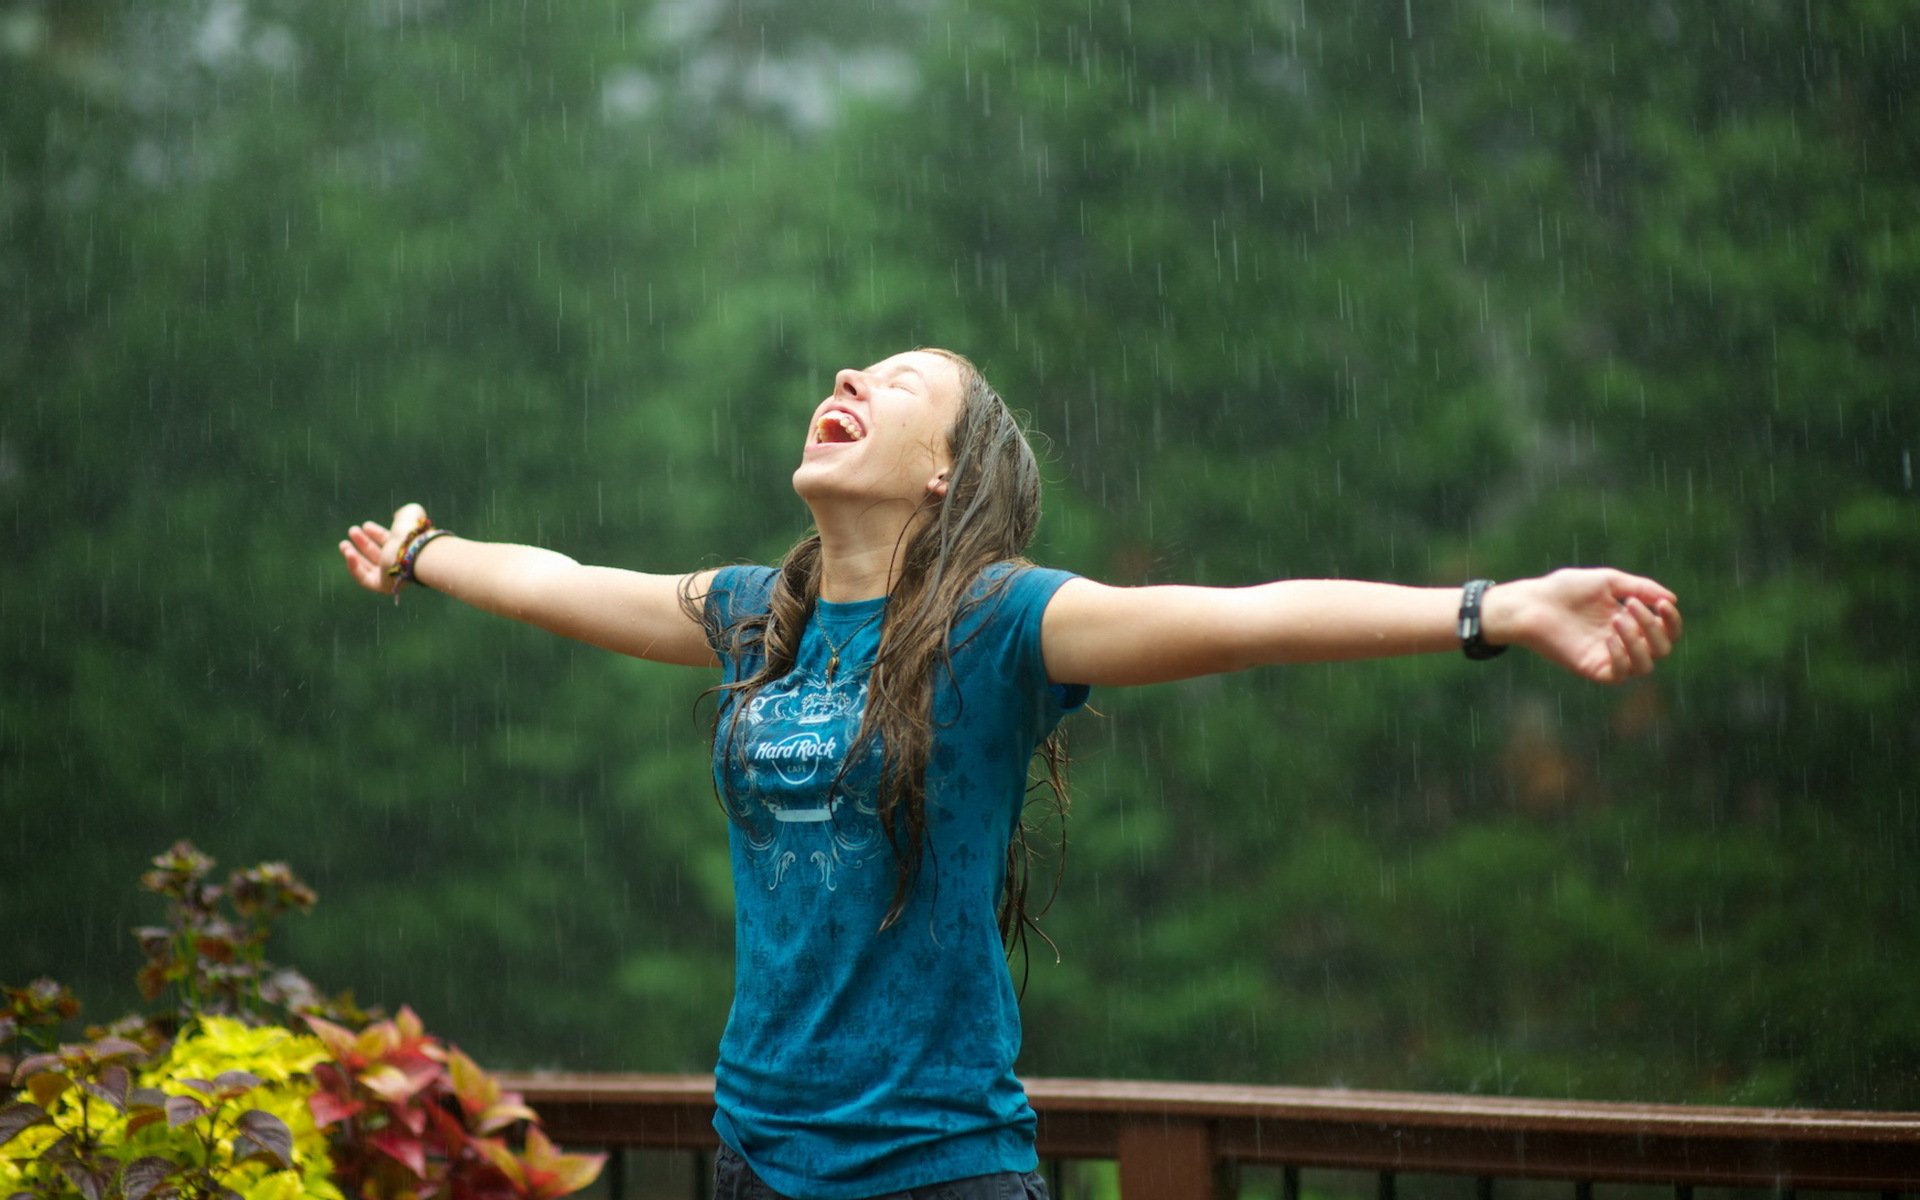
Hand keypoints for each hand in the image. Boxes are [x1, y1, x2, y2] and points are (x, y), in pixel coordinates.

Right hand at [338, 503, 429, 595]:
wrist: (416, 552)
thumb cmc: (414, 533)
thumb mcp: (411, 514)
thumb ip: (405, 513)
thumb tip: (398, 516)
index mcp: (406, 547)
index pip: (389, 541)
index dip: (376, 533)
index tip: (365, 525)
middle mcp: (398, 562)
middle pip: (376, 554)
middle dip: (362, 543)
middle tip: (351, 531)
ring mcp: (391, 576)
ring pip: (368, 567)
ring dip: (353, 555)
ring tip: (343, 544)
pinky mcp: (383, 586)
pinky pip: (364, 579)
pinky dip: (354, 567)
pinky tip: (348, 554)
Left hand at [1488, 568, 1682, 683]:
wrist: (1532, 602)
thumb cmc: (1565, 590)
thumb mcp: (1608, 581)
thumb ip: (1641, 588)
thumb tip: (1671, 600)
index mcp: (1630, 622)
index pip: (1666, 631)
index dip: (1672, 621)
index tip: (1662, 605)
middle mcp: (1623, 642)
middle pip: (1661, 649)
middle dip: (1653, 627)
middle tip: (1629, 606)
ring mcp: (1608, 657)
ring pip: (1646, 665)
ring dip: (1639, 641)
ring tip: (1617, 619)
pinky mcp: (1591, 668)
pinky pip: (1619, 674)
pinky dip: (1622, 657)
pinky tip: (1609, 637)